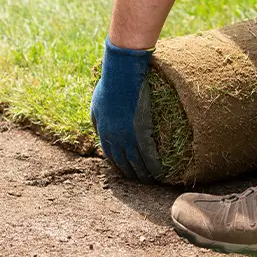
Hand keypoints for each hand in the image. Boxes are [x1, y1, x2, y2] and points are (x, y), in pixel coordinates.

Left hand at [90, 38, 162, 182]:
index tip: (125, 172)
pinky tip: (160, 174)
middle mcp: (114, 139)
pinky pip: (148, 156)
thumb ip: (97, 120)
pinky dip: (154, 167)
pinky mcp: (142, 132)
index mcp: (103, 132)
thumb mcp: (96, 104)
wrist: (121, 74)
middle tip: (140, 182)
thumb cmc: (109, 84)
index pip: (110, 157)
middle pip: (123, 164)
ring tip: (151, 183)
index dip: (118, 166)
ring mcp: (128, 137)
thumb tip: (99, 129)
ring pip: (136, 164)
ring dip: (144, 176)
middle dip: (131, 175)